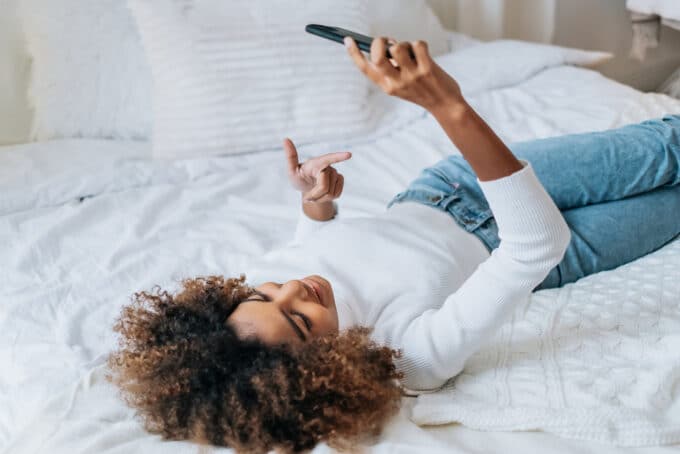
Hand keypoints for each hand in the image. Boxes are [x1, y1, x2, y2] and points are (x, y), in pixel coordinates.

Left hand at [283, 138, 350, 202]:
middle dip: (314, 195)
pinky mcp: (340, 181)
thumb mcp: (291, 170)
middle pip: (323, 187)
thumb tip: (285, 139)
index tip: (349, 155)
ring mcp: (336, 173)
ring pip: (331, 194)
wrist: (307, 187)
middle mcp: (328, 166)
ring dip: (320, 198)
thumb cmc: (298, 177)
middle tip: (306, 198)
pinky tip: (322, 194)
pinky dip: (326, 199)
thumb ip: (290, 156)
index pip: (329, 159)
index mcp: (317, 162)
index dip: (339, 157)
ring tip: (314, 194)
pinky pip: (336, 195)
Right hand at [345, 36, 463, 114]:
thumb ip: (393, 69)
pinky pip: (417, 45)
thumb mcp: (402, 85)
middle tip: (388, 41)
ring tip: (411, 51)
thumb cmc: (424, 91)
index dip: (353, 53)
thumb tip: (388, 44)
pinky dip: (420, 44)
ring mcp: (412, 76)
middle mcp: (396, 83)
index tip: (348, 40)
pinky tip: (424, 53)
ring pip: (398, 47)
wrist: (445, 105)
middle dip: (379, 42)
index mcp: (387, 87)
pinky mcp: (427, 69)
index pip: (365, 69)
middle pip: (377, 56)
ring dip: (403, 43)